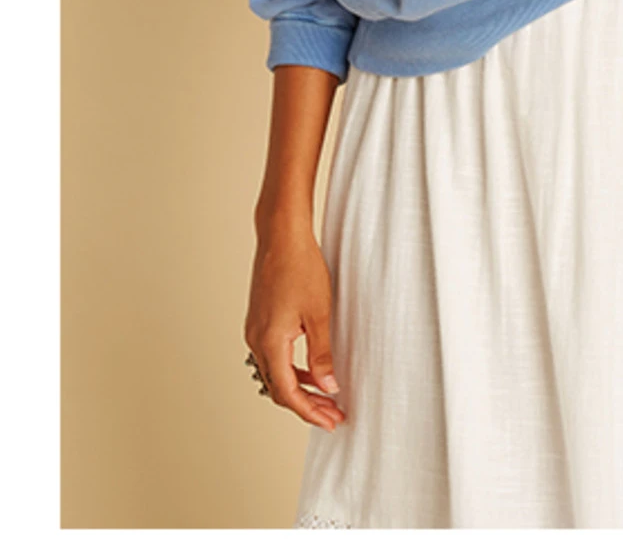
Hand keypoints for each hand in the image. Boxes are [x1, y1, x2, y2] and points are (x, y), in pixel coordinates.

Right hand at [244, 226, 345, 431]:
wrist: (281, 236)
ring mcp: (255, 330)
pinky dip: (291, 369)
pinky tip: (310, 369)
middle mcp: (256, 340)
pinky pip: (273, 356)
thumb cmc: (300, 267)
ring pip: (274, 373)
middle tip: (332, 415)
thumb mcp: (319, 314)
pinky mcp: (259, 320)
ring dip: (299, 388)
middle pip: (278, 388)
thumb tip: (328, 386)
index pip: (288, 392)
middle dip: (306, 405)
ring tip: (325, 397)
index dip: (309, 411)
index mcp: (270, 342)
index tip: (330, 421)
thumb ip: (322, 353)